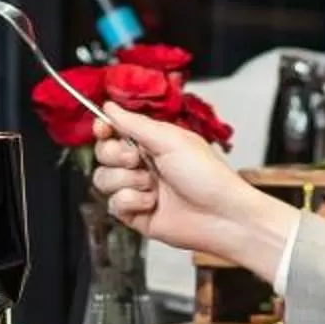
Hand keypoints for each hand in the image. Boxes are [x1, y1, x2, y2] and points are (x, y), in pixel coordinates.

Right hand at [91, 107, 296, 277]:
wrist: (221, 216)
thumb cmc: (208, 176)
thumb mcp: (171, 140)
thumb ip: (136, 124)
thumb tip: (110, 106)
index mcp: (152, 142)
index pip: (114, 131)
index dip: (103, 129)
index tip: (103, 129)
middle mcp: (143, 165)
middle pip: (103, 154)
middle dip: (116, 156)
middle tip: (139, 160)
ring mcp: (138, 190)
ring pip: (104, 180)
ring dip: (127, 181)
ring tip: (153, 186)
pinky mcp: (135, 215)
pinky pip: (113, 205)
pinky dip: (132, 202)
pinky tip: (153, 204)